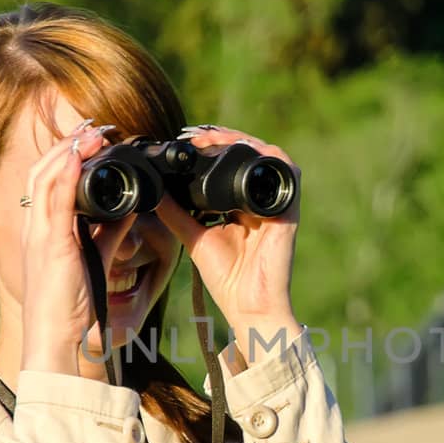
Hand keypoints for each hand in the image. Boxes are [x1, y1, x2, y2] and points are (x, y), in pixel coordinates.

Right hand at [20, 120, 136, 373]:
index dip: (66, 156)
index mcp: (43, 229)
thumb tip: (133, 208)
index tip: (92, 139)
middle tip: (95, 128)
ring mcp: (39, 234)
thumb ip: (112, 232)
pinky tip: (79, 156)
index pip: (48, 181)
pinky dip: (66, 174)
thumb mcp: (96, 258)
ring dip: (68, 151)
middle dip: (67, 145)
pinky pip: (55, 200)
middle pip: (42, 171)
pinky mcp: (50, 244)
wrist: (55, 337)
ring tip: (92, 134)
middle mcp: (35, 227)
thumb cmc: (70, 304)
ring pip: (45, 178)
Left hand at [155, 124, 301, 355]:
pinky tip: (244, 149)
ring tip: (214, 138)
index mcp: (241, 205)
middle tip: (194, 136)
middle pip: (248, 154)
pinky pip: (287, 171)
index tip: (185, 141)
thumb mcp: (193, 237)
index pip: (229, 164)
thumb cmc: (227, 278)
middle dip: (223, 138)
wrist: (249, 305)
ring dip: (242, 140)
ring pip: (267, 154)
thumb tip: (154, 189)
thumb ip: (176, 212)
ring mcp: (276, 203)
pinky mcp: (289, 209)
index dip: (211, 146)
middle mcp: (260, 200)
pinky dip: (267, 155)